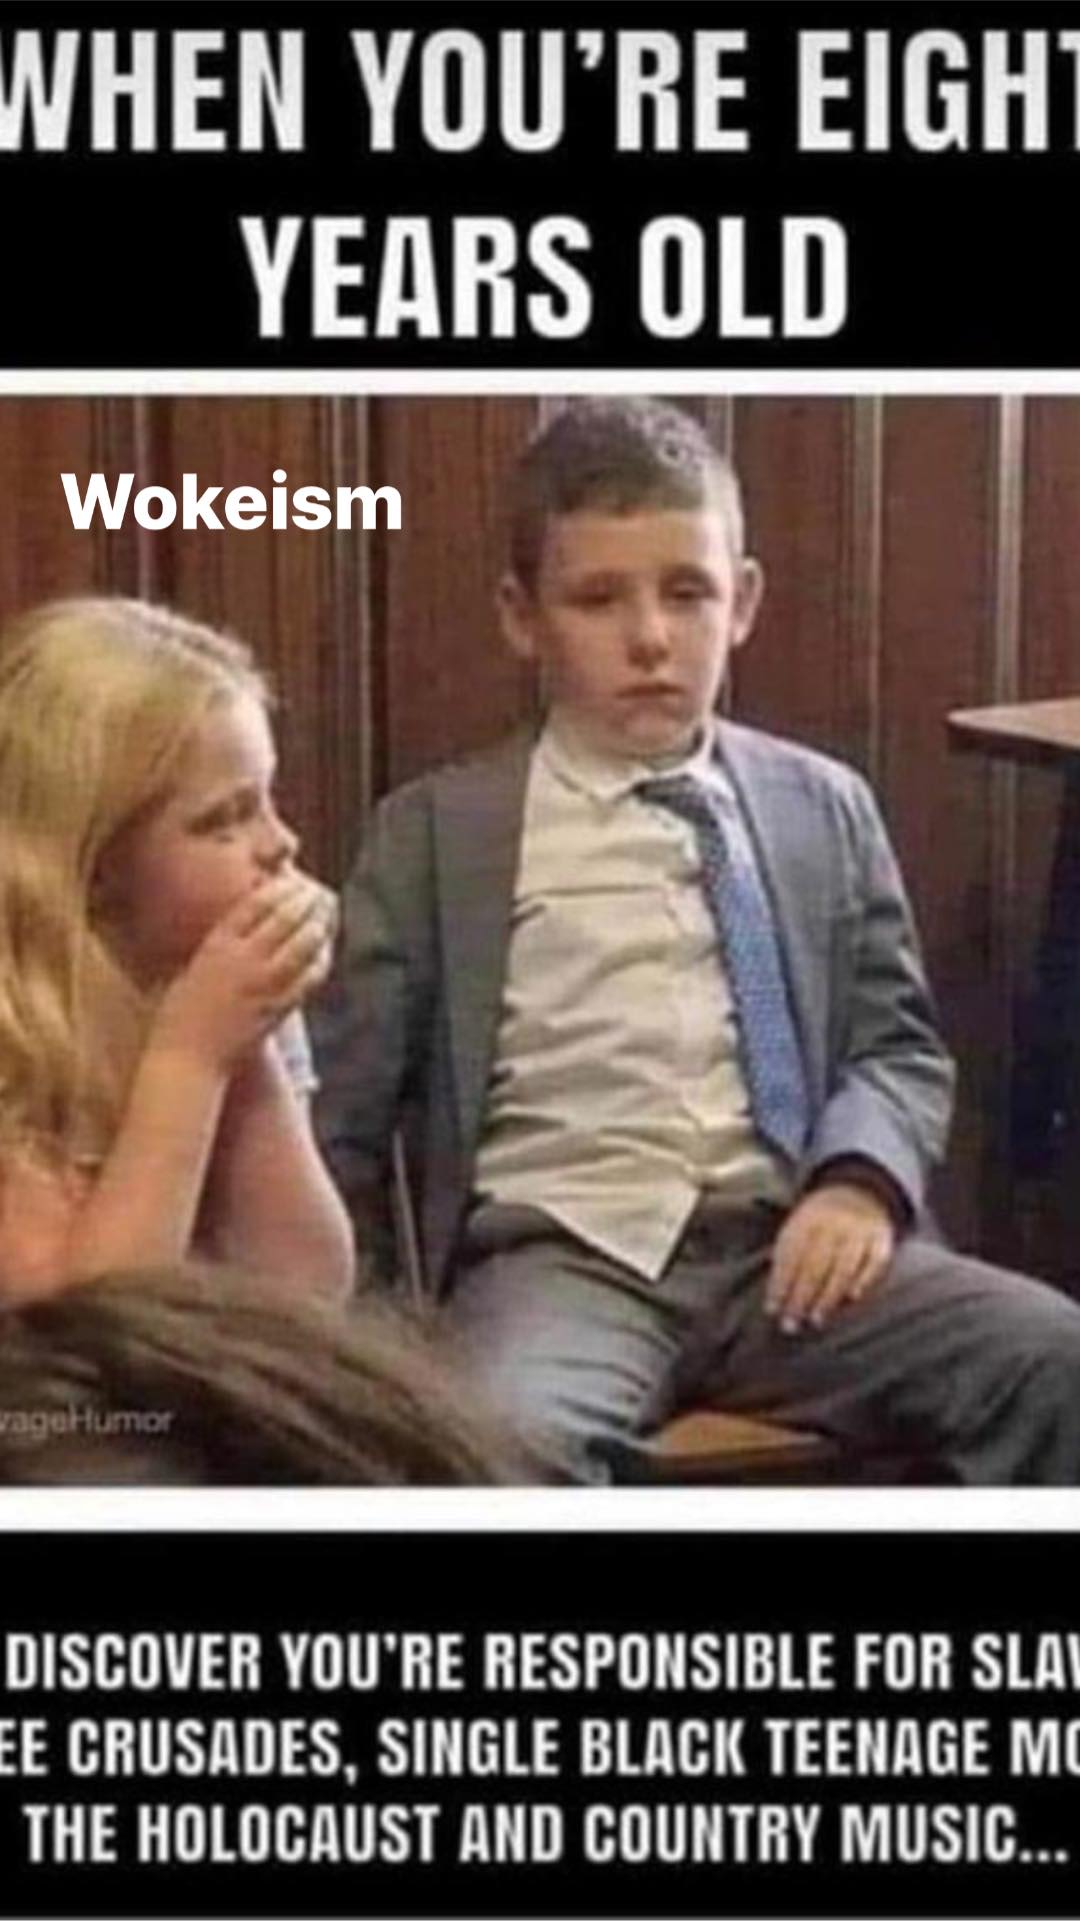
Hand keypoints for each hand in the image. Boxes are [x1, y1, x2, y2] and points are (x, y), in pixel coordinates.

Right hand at [152, 872, 336, 1073]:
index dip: (281, 888)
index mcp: (216, 945)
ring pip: (303, 943)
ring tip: (330, 911)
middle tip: (322, 892)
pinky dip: (321, 957)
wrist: (187, 1058)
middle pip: (286, 917)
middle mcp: (242, 960)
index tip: (294, 879)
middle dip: (308, 900)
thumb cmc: (180, 1016)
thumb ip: (218, 946)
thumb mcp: (192, 967)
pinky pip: (309, 976)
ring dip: (321, 923)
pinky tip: (326, 949)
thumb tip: (239, 925)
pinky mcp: (278, 1007)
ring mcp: (263, 984)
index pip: (256, 903)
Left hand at [765, 1183, 895, 1333]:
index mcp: (806, 1220)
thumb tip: (774, 1300)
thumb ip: (786, 1257)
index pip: (790, 1255)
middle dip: (800, 1297)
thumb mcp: (798, 1227)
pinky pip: (874, 1261)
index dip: (780, 1284)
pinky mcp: (882, 1240)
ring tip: (815, 1320)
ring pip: (843, 1266)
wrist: (860, 1192)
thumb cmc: (820, 1224)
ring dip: (828, 1295)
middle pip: (814, 1265)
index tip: (772, 1310)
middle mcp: (832, 1225)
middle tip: (790, 1324)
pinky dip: (864, 1279)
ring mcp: (859, 1231)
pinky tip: (852, 1297)